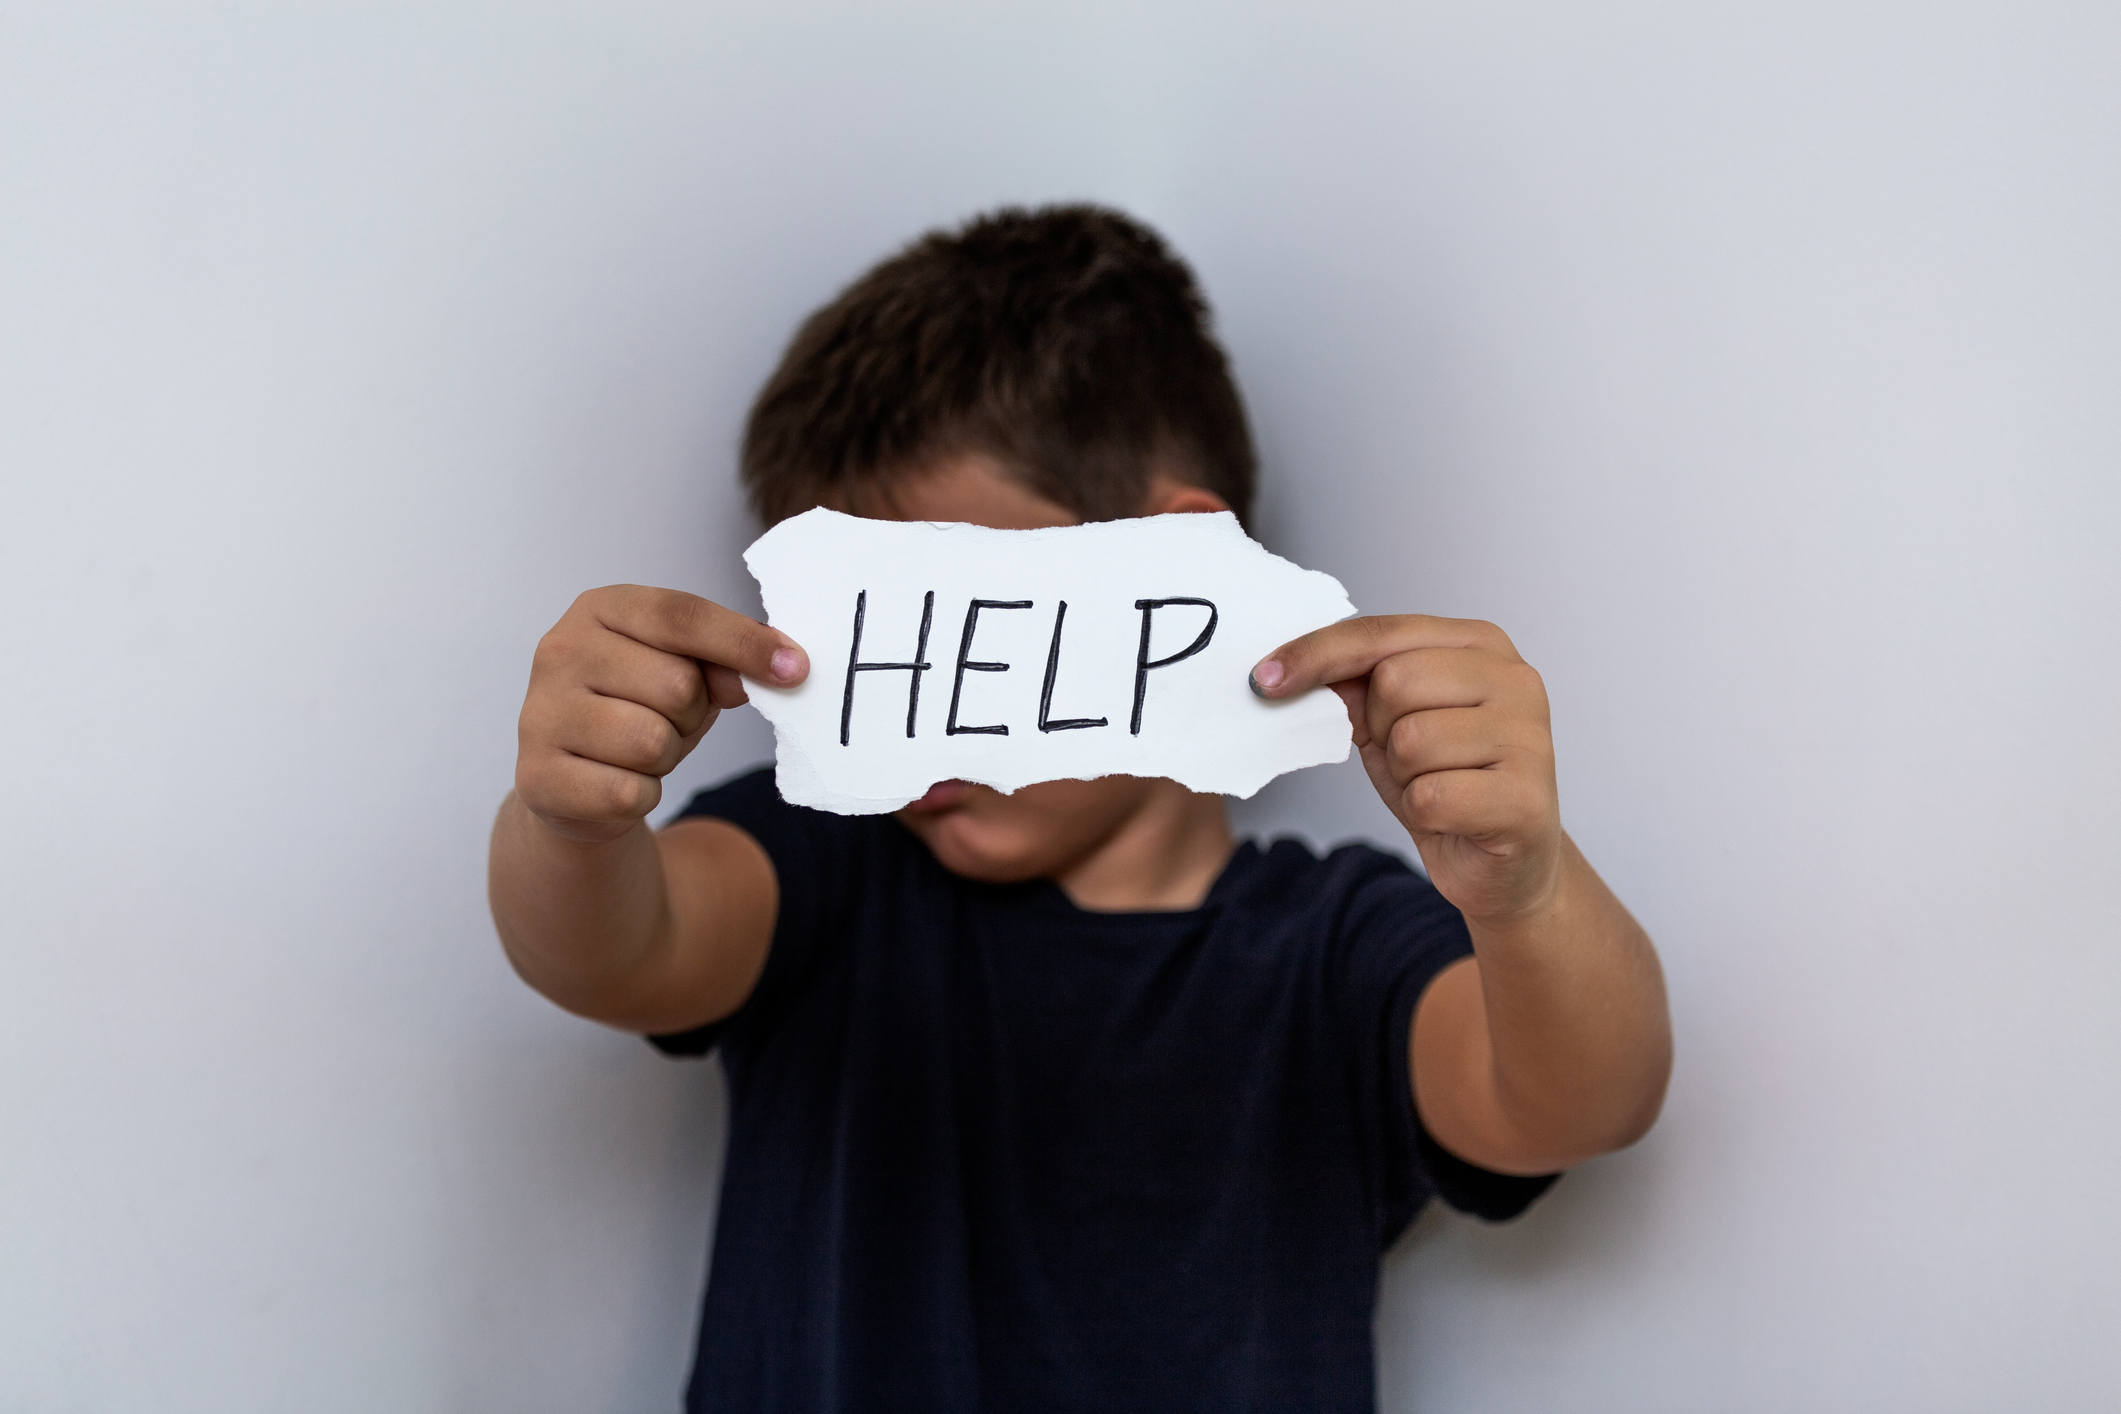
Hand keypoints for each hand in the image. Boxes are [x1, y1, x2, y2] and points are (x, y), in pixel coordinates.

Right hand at [515, 586, 807, 843]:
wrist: (575, 784)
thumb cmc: (638, 710)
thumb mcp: (685, 673)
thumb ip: (727, 662)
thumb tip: (780, 670)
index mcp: (600, 609)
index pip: (683, 616)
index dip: (745, 644)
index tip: (797, 669)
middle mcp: (560, 650)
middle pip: (677, 684)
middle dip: (691, 713)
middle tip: (668, 720)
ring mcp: (540, 713)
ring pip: (652, 741)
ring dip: (665, 756)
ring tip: (641, 750)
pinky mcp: (538, 777)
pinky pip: (629, 792)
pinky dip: (642, 795)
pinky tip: (619, 783)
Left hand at [1251, 615, 1560, 925]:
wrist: (1506, 862)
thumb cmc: (1449, 782)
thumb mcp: (1390, 724)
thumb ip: (1356, 685)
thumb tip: (1290, 668)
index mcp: (1481, 644)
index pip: (1381, 633)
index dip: (1317, 655)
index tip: (1264, 679)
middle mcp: (1516, 679)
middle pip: (1394, 682)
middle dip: (1381, 729)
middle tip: (1410, 758)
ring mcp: (1529, 737)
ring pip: (1411, 741)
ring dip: (1405, 777)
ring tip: (1436, 786)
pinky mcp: (1526, 798)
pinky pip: (1431, 796)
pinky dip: (1423, 812)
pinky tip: (1451, 816)